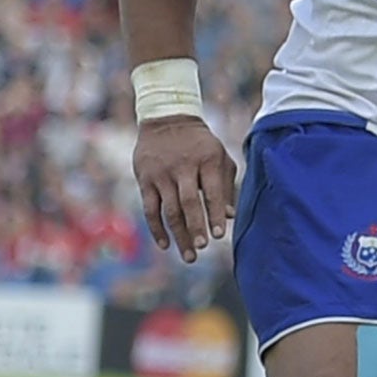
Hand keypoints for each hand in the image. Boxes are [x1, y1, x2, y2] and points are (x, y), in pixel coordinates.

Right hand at [133, 116, 236, 262]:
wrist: (166, 119)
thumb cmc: (199, 143)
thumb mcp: (219, 155)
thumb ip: (226, 184)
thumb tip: (230, 216)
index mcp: (206, 160)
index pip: (212, 191)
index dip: (215, 214)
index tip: (219, 235)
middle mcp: (183, 167)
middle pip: (188, 203)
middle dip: (195, 227)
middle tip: (202, 248)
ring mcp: (162, 174)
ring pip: (169, 210)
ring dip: (179, 235)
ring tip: (189, 256)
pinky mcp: (145, 180)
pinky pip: (150, 209)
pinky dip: (157, 229)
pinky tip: (165, 245)